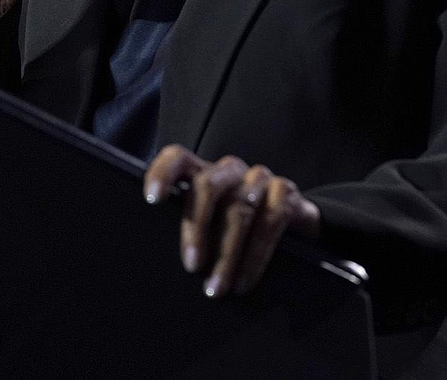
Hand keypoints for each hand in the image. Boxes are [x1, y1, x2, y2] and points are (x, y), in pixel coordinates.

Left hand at [144, 146, 320, 297]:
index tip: (152, 199)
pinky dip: (255, 256)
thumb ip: (191, 228)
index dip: (163, 173)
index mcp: (203, 173)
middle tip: (191, 265)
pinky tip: (243, 281)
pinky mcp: (286, 193)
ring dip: (227, 254)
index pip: (178, 159)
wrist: (294, 231)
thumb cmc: (238, 232)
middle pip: (207, 185)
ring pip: (239, 209)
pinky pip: (270, 221)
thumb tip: (160, 257)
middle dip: (196, 227)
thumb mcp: (211, 226)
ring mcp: (259, 178)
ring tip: (216, 287)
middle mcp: (229, 170)